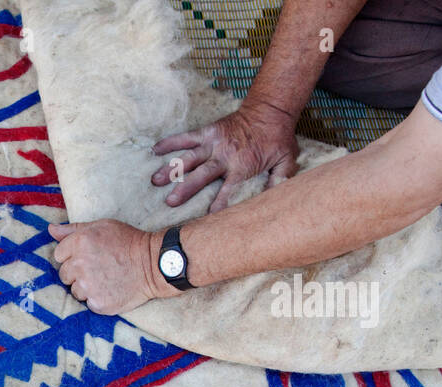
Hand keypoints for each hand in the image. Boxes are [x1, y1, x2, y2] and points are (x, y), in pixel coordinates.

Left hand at [48, 220, 176, 313]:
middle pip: (64, 275)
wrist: (154, 264)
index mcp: (79, 242)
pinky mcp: (98, 303)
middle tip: (98, 269)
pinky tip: (111, 290)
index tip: (87, 256)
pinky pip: (88, 303)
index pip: (59, 255)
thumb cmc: (128, 242)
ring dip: (86, 287)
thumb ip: (73, 229)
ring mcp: (88, 286)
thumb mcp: (102, 226)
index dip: (72, 256)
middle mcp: (80, 264)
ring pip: (75, 291)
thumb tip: (51, 229)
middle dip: (76, 273)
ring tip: (106, 279)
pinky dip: (98, 299)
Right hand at [150, 102, 298, 211]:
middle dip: (185, 188)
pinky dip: (171, 142)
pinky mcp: (207, 132)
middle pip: (202, 175)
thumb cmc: (277, 140)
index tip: (207, 218)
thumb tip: (275, 200)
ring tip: (156, 180)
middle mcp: (224, 156)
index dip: (218, 205)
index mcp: (242, 167)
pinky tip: (155, 150)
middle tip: (170, 201)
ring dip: (172, 169)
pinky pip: (186, 137)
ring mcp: (213, 143)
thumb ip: (280, 180)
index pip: (228, 190)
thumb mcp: (286, 161)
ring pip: (189, 158)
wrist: (270, 111)